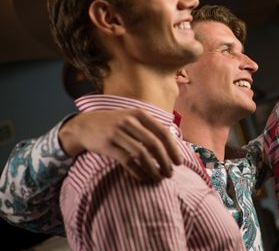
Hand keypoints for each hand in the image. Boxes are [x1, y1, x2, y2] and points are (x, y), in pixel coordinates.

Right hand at [58, 109, 182, 181]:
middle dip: (165, 161)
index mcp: (140, 114)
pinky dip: (138, 171)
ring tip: (159, 178)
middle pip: (154, 144)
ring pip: (141, 154)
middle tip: (170, 173)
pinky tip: (144, 178)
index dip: (173, 148)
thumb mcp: (133, 118)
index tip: (179, 162)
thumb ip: (151, 128)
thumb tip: (173, 146)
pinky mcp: (107, 145)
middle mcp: (129, 121)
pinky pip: (127, 161)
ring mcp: (117, 133)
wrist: (84, 125)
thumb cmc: (115, 124)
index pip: (163, 132)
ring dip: (153, 169)